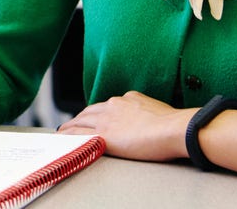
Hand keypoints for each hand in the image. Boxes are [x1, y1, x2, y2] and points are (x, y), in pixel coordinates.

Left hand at [58, 90, 195, 161]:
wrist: (175, 129)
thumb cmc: (174, 124)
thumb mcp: (157, 110)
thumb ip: (146, 113)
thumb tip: (148, 121)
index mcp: (128, 98)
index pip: (107, 106)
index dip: (98, 113)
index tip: (93, 118)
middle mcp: (114, 105)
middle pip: (90, 111)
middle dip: (80, 117)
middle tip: (71, 124)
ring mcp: (107, 119)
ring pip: (80, 120)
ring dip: (70, 126)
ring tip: (63, 131)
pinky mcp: (103, 134)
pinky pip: (78, 133)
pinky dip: (67, 135)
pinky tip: (61, 138)